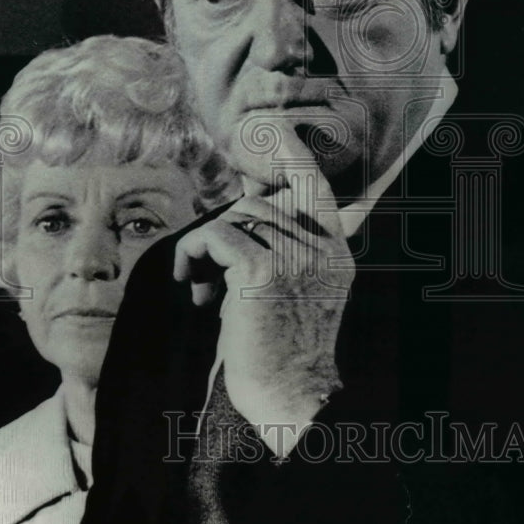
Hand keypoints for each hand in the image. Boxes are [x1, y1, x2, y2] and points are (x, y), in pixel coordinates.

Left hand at [174, 127, 354, 454]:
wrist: (286, 399)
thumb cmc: (280, 352)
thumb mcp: (293, 293)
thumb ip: (282, 248)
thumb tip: (245, 203)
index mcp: (335, 252)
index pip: (314, 184)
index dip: (289, 151)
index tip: (266, 124)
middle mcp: (322, 248)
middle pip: (258, 203)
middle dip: (223, 231)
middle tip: (202, 276)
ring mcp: (297, 257)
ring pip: (234, 217)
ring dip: (204, 249)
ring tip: (198, 289)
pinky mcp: (263, 270)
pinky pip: (215, 236)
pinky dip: (191, 254)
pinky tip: (188, 285)